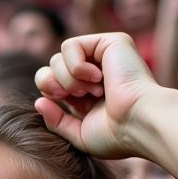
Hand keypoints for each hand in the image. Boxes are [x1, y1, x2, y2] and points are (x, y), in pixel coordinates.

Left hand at [34, 33, 160, 158]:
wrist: (140, 123)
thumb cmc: (117, 136)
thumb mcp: (79, 135)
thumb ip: (57, 122)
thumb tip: (38, 102)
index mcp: (87, 95)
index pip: (52, 84)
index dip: (49, 92)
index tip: (63, 102)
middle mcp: (94, 74)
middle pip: (51, 67)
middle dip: (52, 83)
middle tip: (74, 95)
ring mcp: (102, 57)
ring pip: (58, 57)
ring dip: (67, 78)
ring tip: (91, 90)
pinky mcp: (110, 42)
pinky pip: (71, 45)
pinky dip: (75, 65)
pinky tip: (95, 77)